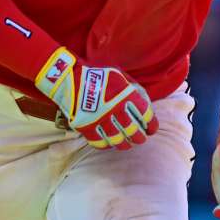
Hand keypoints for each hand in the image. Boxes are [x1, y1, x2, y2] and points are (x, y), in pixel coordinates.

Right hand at [35, 47, 156, 149]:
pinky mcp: (86, 126)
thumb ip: (133, 88)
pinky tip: (108, 144)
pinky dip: (106, 145)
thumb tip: (144, 102)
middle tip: (140, 139)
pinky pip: (99, 142)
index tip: (151, 129)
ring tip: (126, 144)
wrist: (68, 77)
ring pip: (118, 140)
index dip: (151, 125)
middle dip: (140, 138)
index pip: (146, 116)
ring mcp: (100, 119)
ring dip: (125, 144)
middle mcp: (115, 109)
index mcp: (126, 95)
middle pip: (134, 131)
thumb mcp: (119, 75)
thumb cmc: (95, 74)